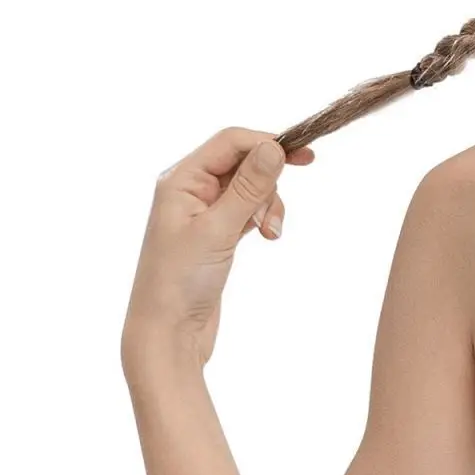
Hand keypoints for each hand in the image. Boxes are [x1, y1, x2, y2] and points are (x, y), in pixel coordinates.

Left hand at [122, 129, 312, 372]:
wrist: (168, 331)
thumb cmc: (181, 281)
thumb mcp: (218, 230)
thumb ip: (247, 187)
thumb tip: (274, 147)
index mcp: (180, 179)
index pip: (231, 142)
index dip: (268, 143)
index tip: (305, 158)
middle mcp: (189, 189)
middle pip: (242, 163)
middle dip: (269, 184)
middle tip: (277, 219)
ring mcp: (203, 212)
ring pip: (248, 189)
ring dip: (268, 206)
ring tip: (272, 236)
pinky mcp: (215, 234)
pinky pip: (246, 211)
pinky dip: (261, 219)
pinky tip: (267, 237)